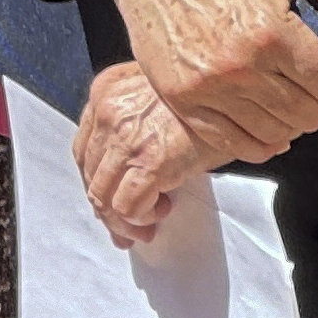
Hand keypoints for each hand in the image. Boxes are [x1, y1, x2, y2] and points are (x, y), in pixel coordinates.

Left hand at [73, 59, 220, 246]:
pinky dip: (140, 218)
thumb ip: (138, 122)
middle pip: (89, 174)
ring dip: (124, 219)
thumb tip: (135, 169)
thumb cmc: (207, 94)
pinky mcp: (149, 162)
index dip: (96, 181)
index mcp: (105, 93)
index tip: (111, 201)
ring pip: (102, 196)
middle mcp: (106, 113)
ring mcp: (124, 138)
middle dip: (106, 208)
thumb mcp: (162, 96)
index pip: (84, 149)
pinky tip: (162, 210)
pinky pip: (126, 206)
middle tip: (128, 229)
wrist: (232, 87)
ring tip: (147, 226)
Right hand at [103, 0, 317, 160]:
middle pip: (309, 115)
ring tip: (282, 95)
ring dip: (288, 120)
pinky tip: (261, 119)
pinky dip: (257, 142)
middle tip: (306, 81)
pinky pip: (235, 144)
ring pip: (276, 133)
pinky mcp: (181, 99)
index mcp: (270, 32)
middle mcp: (240, 67)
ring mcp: (207, 88)